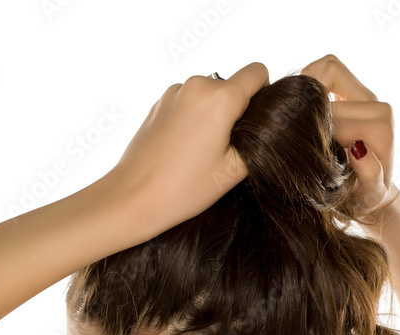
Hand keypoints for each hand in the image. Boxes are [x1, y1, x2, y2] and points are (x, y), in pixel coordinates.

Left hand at [104, 62, 268, 235]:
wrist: (133, 197)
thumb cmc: (183, 188)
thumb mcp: (234, 170)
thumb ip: (259, 140)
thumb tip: (266, 125)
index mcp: (219, 98)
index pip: (257, 72)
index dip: (264, 94)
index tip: (254, 123)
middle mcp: (196, 86)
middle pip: (232, 85)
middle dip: (236, 110)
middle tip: (225, 148)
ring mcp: (174, 92)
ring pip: (210, 95)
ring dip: (214, 115)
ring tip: (202, 152)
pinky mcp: (159, 103)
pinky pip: (189, 102)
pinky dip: (194, 119)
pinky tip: (185, 149)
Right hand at [300, 54, 399, 218]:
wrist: (369, 191)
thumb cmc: (365, 198)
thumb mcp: (369, 196)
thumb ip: (371, 176)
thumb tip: (359, 149)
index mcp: (381, 129)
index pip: (337, 117)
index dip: (314, 131)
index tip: (306, 152)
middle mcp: (378, 106)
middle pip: (329, 87)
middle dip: (307, 111)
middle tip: (296, 135)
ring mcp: (366, 94)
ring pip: (328, 67)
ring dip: (307, 90)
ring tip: (298, 119)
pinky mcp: (354, 88)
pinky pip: (326, 67)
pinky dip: (308, 80)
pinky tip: (302, 110)